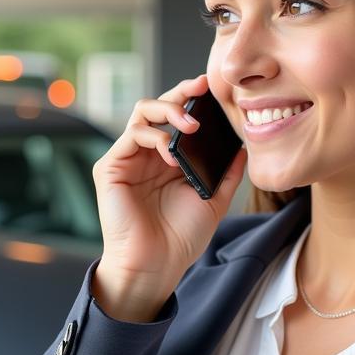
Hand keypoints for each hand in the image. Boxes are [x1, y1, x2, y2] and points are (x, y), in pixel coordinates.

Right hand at [90, 73, 246, 320]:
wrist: (156, 266)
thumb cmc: (180, 238)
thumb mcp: (213, 199)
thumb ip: (226, 172)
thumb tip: (243, 145)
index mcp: (166, 158)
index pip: (176, 117)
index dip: (190, 97)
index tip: (210, 87)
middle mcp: (145, 154)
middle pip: (157, 106)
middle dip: (180, 93)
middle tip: (201, 90)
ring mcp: (127, 160)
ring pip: (141, 113)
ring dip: (169, 111)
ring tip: (192, 125)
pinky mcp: (111, 168)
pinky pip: (131, 136)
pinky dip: (155, 136)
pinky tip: (172, 153)